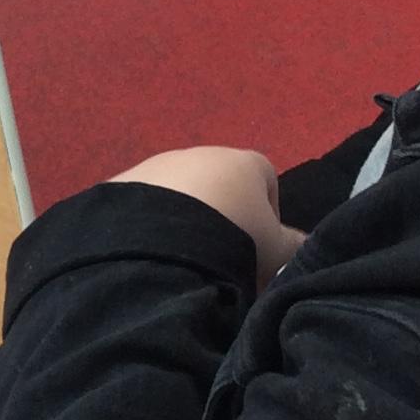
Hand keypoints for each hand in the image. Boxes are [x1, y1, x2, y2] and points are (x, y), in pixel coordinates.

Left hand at [111, 146, 305, 290]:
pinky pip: (141, 209)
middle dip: (220, 220)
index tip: (258, 250)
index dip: (267, 216)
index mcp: (242, 161)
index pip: (266, 179)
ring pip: (177, 197)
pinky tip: (149, 258)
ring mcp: (154, 167)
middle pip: (218, 187)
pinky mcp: (117, 186)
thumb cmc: (232, 240)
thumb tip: (302, 246)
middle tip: (220, 263)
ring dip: (182, 224)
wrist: (158, 244)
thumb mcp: (274, 251)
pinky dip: (148, 230)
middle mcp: (197, 154)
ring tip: (181, 265)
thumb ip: (293, 247)